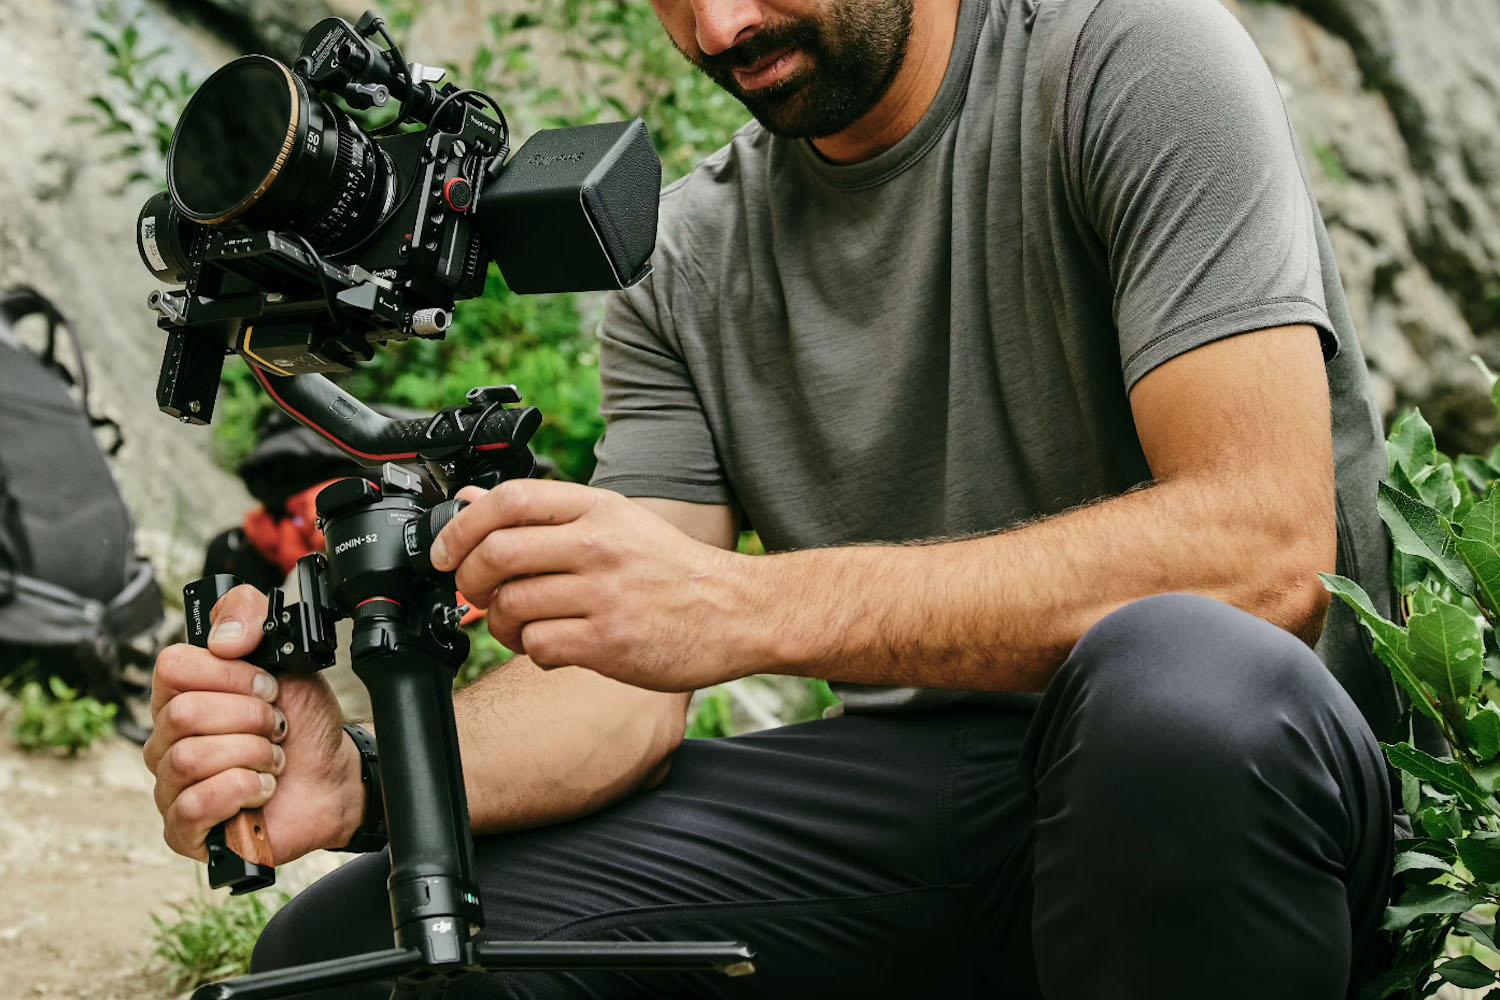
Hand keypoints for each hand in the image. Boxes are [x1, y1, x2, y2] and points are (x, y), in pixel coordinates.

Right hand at [143, 585, 362, 863]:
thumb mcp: (290, 659)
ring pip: (189, 759)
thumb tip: (225, 638)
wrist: (332, 778)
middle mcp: (167, 737)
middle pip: (184, 714)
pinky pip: (193, 806)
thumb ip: (253, 621)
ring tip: (273, 761)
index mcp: (182, 693)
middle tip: (278, 728)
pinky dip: (242, 792)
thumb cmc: (302, 724)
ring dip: (252, 756)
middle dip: (251, 719)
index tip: (269, 688)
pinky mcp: (182, 829)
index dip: (231, 675)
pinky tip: (262, 790)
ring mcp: (170, 784)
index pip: (172, 666)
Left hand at [430, 480, 761, 691]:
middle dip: (467, 579)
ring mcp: (605, 595)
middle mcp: (600, 546)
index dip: (463, 526)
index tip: (447, 550)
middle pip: (497, 554)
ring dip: (500, 622)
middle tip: (472, 592)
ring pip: (511, 605)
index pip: (511, 500)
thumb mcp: (617, 524)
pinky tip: (554, 646)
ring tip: (521, 625)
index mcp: (600, 509)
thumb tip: (474, 500)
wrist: (739, 612)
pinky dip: (533, 651)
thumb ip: (547, 515)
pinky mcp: (610, 643)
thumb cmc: (675, 572)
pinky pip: (538, 646)